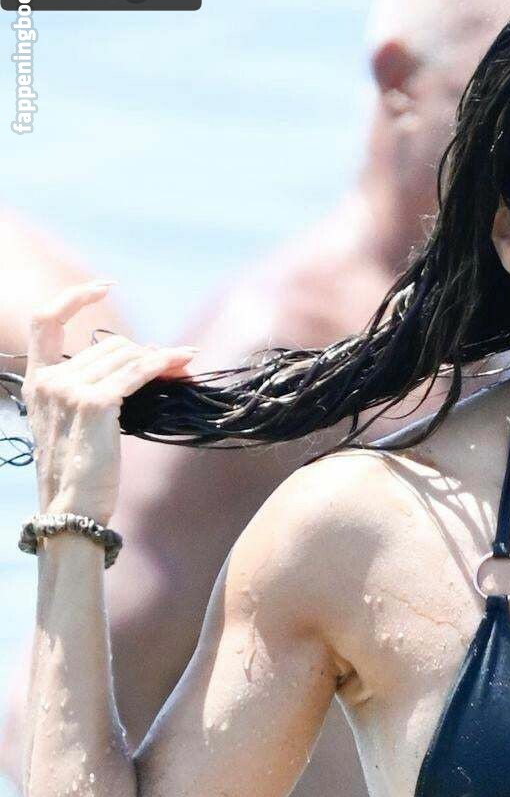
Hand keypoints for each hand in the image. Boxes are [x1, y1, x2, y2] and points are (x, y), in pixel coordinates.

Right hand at [22, 281, 198, 526]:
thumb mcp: (71, 426)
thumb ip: (86, 392)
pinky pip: (137, 372)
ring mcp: (71, 389)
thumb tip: (134, 363)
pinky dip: (164, 363)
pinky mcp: (97, 404)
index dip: (73, 296)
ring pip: (126, 356)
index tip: (103, 286)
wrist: (72, 510)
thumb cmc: (78, 477)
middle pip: (108, 345)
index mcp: (37, 382)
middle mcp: (50, 380)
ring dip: (160, 360)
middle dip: (144, 352)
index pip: (45, 320)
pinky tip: (184, 360)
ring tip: (184, 368)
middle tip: (176, 363)